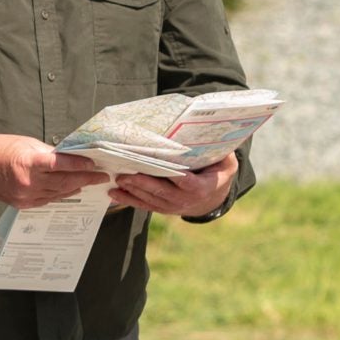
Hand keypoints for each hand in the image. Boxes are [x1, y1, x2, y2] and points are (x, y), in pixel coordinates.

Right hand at [0, 134, 108, 208]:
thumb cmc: (2, 149)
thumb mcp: (27, 144)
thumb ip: (49, 154)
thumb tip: (70, 158)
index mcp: (28, 162)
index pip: (60, 165)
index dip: (80, 165)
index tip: (94, 164)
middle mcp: (28, 182)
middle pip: (64, 182)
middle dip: (85, 179)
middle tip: (101, 176)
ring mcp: (25, 196)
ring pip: (59, 193)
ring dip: (76, 187)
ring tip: (90, 182)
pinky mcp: (23, 204)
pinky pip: (48, 200)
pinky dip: (61, 194)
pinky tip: (72, 189)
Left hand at [109, 153, 239, 218]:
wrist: (213, 198)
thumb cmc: (217, 171)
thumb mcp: (225, 161)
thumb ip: (218, 151)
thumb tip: (210, 130)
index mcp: (202, 187)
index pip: (187, 182)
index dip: (175, 177)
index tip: (162, 168)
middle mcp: (186, 200)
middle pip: (162, 191)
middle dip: (143, 183)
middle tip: (126, 174)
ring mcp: (173, 206)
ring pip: (151, 199)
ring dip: (133, 191)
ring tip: (117, 180)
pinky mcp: (163, 209)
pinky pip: (145, 205)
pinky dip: (129, 200)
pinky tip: (114, 193)